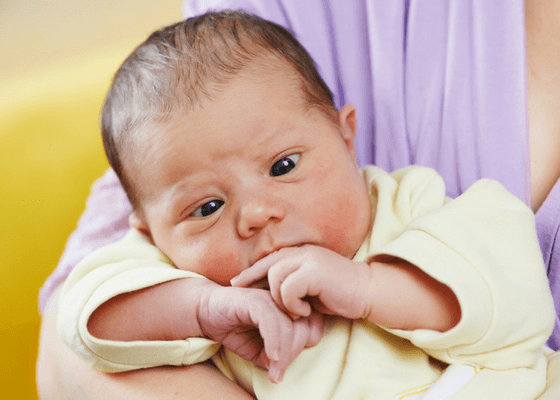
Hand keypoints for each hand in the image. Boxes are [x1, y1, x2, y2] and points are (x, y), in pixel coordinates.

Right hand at [196, 284, 322, 382]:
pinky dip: (274, 341)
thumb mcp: (258, 349)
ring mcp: (269, 298)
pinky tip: (271, 356)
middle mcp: (283, 300)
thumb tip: (283, 366)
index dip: (303, 348)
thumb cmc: (234, 328)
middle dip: (293, 355)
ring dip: (284, 355)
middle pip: (303, 329)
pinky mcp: (255, 300)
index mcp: (289, 308)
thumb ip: (274, 356)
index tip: (285, 366)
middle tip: (278, 373)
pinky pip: (271, 322)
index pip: (311, 328)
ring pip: (288, 327)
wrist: (206, 311)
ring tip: (275, 372)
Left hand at [231, 245, 373, 320]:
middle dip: (252, 279)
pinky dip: (292, 304)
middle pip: (268, 265)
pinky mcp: (314, 272)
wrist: (369, 292)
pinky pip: (287, 289)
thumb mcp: (313, 287)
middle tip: (240, 291)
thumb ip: (294, 284)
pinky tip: (305, 311)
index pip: (270, 259)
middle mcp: (304, 253)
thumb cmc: (341, 294)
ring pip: (275, 277)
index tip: (236, 282)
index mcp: (303, 254)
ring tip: (295, 311)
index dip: (252, 270)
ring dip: (280, 299)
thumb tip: (270, 292)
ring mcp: (309, 260)